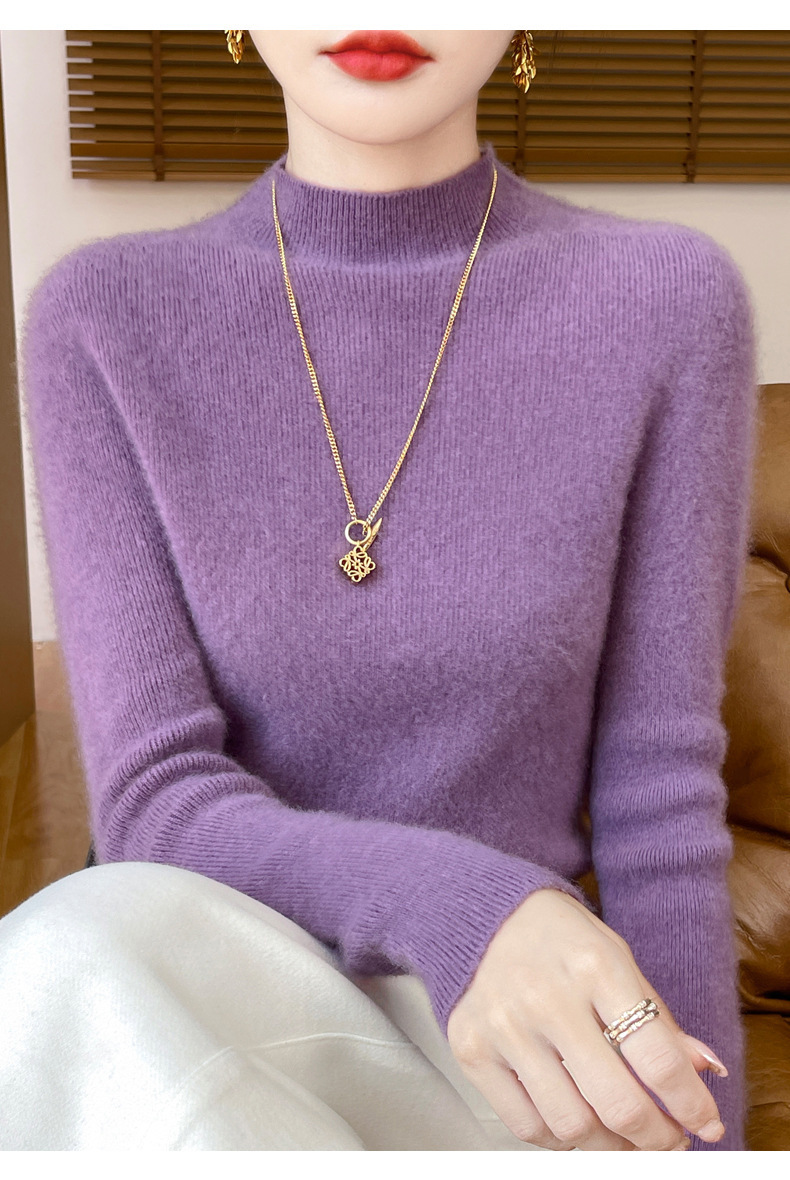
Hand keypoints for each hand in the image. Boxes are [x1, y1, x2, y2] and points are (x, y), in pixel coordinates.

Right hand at [446, 888, 727, 1150]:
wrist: (482, 913)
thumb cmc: (558, 937)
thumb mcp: (616, 957)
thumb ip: (656, 1017)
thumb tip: (704, 1070)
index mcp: (594, 966)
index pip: (657, 1058)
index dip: (691, 1104)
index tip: (706, 1124)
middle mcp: (547, 998)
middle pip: (617, 1103)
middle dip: (657, 1138)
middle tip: (668, 1140)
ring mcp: (505, 1026)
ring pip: (572, 1125)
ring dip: (611, 1146)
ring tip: (624, 1137)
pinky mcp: (471, 1048)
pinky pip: (525, 1125)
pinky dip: (560, 1140)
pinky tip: (575, 1124)